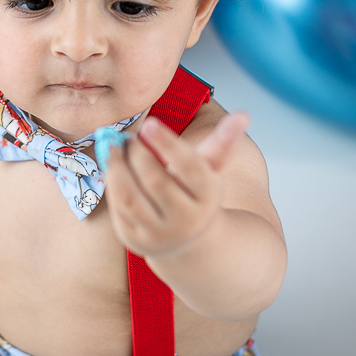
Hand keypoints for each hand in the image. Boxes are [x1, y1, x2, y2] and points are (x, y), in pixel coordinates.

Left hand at [104, 111, 249, 258]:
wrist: (188, 240)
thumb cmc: (196, 192)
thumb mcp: (210, 169)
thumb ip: (223, 141)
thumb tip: (243, 115)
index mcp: (208, 197)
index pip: (189, 166)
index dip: (167, 142)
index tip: (149, 123)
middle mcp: (186, 220)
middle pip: (155, 180)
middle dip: (137, 153)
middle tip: (128, 136)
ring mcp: (159, 234)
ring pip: (130, 196)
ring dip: (117, 167)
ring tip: (114, 148)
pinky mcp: (135, 240)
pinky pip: (117, 208)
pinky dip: (112, 184)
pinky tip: (113, 168)